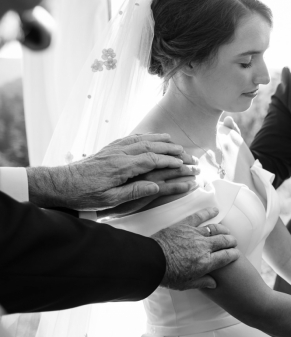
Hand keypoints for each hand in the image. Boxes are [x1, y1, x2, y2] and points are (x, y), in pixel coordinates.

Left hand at [27, 133, 193, 210]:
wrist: (60, 184)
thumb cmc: (84, 194)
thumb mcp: (110, 200)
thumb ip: (134, 191)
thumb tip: (156, 186)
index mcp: (121, 167)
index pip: (151, 160)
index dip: (170, 161)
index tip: (183, 164)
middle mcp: (118, 154)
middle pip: (150, 147)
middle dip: (170, 149)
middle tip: (185, 152)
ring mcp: (113, 149)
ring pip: (141, 140)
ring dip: (158, 140)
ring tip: (172, 140)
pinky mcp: (108, 149)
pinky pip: (129, 138)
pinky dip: (143, 136)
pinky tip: (149, 137)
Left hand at [152, 207, 240, 289]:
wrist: (151, 261)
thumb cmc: (167, 275)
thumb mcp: (186, 284)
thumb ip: (202, 282)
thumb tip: (214, 284)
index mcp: (207, 263)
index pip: (227, 256)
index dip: (234, 254)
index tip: (236, 254)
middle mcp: (204, 247)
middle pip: (224, 241)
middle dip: (232, 241)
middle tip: (233, 242)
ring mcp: (195, 235)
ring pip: (215, 229)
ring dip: (223, 229)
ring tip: (226, 231)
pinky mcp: (185, 226)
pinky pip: (199, 217)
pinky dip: (208, 212)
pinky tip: (215, 210)